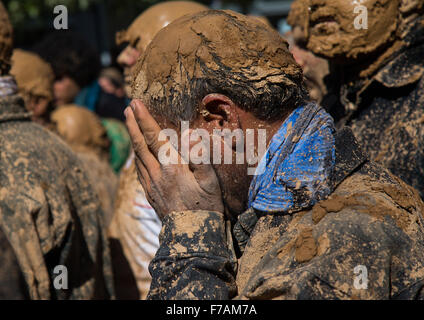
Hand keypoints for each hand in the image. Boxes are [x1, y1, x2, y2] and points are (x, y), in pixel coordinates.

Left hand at [125, 99, 223, 219]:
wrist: (192, 235)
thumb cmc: (206, 206)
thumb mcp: (210, 181)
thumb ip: (199, 156)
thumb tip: (190, 134)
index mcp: (171, 167)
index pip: (153, 137)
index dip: (144, 119)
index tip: (135, 103)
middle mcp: (156, 174)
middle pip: (140, 145)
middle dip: (133, 125)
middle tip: (127, 108)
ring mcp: (151, 185)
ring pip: (137, 157)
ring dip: (133, 138)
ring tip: (130, 124)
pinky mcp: (150, 194)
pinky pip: (139, 170)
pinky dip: (136, 156)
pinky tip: (137, 153)